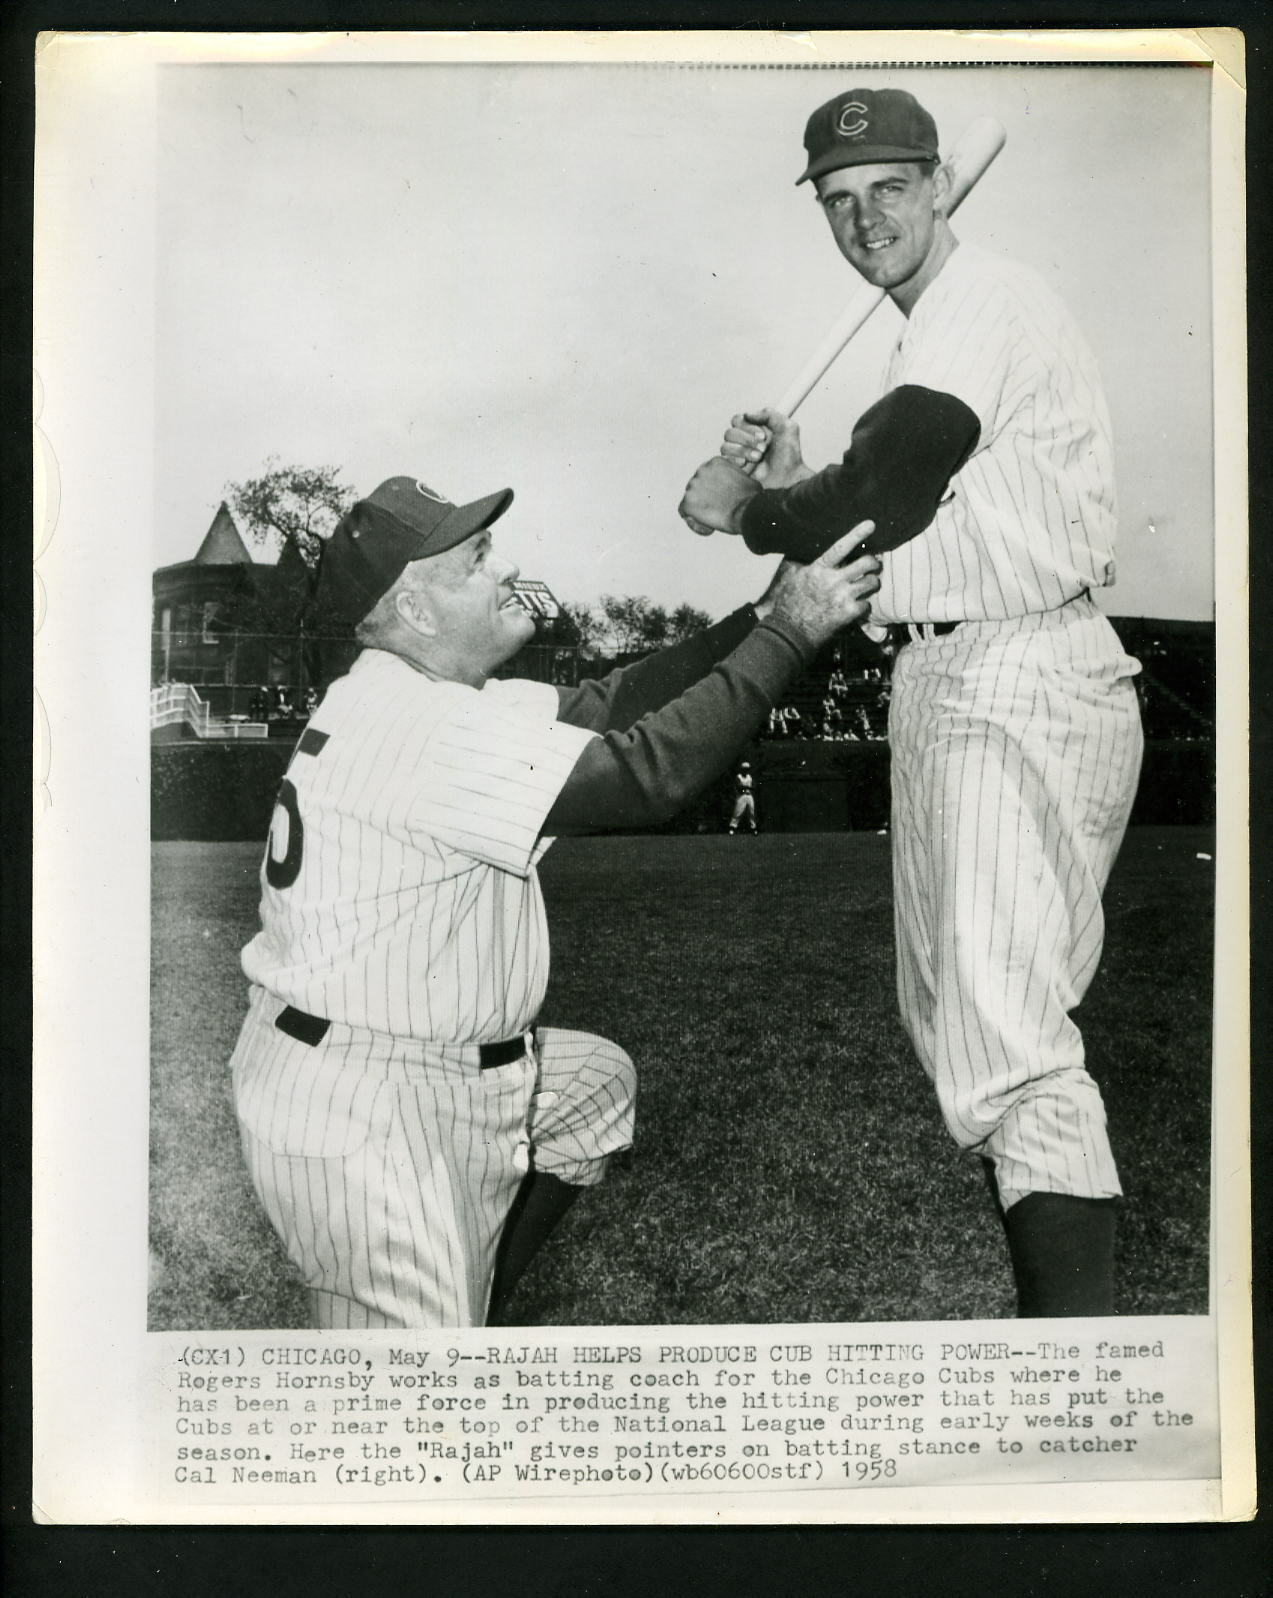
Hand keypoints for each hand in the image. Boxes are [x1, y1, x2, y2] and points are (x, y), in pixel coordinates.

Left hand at [678, 456, 758, 536]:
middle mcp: (701, 470)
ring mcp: (692, 486)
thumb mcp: (747, 480)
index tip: (720, 500)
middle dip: (704, 498)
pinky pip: (684, 513)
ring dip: (699, 510)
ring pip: (690, 499)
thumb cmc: (752, 498)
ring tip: (715, 522)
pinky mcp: (688, 502)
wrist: (747, 511)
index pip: (706, 475)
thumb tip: (736, 485)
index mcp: (715, 463)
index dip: (712, 488)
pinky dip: (694, 522)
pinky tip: (709, 529)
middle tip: (716, 512)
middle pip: (696, 486)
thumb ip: (735, 479)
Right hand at [721, 408, 811, 489]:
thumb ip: (768, 414)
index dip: (747, 426)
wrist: (788, 479)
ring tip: (758, 458)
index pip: (737, 420)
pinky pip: (723, 460)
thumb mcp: (786, 427)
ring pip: (725, 446)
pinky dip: (736, 460)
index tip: (763, 436)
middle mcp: (744, 442)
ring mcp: (738, 456)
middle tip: (763, 449)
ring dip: (743, 450)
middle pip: (729, 432)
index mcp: (755, 430)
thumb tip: (747, 414)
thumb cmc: (790, 456)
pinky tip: (747, 465)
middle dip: (747, 439)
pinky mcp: (734, 469)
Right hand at [763, 523, 881, 647]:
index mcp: (818, 569)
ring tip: (868, 587)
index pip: (840, 547)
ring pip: (871, 583)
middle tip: (875, 566)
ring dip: (872, 584)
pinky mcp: (847, 613)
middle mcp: (833, 580)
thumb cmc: (787, 604)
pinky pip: (867, 605)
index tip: (871, 524)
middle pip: (866, 563)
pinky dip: (864, 607)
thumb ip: (801, 563)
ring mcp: (842, 596)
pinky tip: (858, 608)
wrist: (789, 632)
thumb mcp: (791, 577)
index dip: (856, 534)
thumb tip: (798, 552)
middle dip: (875, 563)